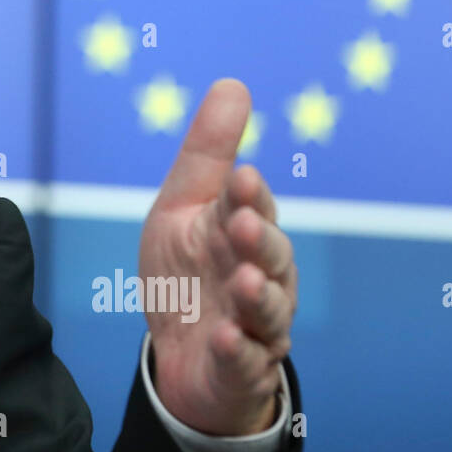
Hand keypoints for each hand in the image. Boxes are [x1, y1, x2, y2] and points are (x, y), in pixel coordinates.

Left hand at [138, 79, 296, 435]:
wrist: (182, 355)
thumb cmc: (188, 271)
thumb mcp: (182, 207)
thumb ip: (207, 152)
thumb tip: (233, 83)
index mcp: (243, 234)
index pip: (252, 208)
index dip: (248, 196)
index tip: (240, 177)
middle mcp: (260, 277)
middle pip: (270, 258)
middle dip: (259, 241)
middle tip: (242, 225)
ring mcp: (255, 326)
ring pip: (268, 311)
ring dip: (257, 296)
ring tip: (242, 282)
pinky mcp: (242, 368)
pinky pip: (245, 362)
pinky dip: (237, 351)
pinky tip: (225, 339)